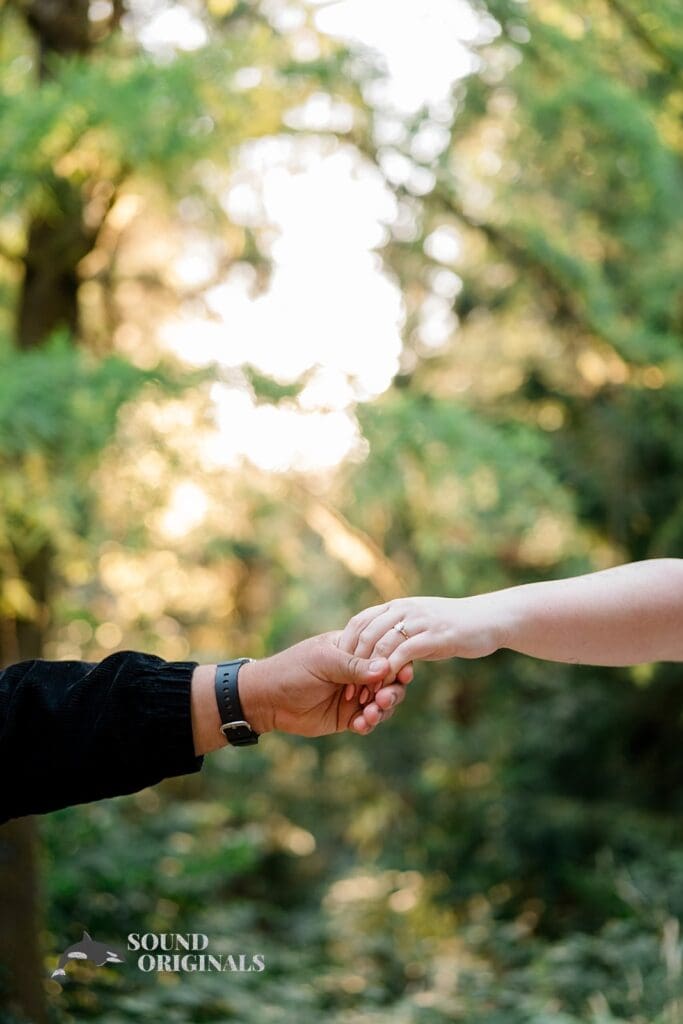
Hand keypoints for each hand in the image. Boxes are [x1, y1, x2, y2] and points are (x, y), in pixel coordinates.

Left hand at [191, 631, 407, 753]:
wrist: (266, 700)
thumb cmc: (292, 671)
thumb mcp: (323, 663)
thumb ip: (353, 666)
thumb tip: (386, 667)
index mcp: (353, 650)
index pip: (385, 654)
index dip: (397, 664)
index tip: (403, 673)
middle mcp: (357, 672)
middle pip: (390, 681)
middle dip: (392, 691)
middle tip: (382, 699)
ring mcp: (354, 695)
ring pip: (382, 703)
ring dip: (382, 710)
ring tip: (369, 714)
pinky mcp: (347, 716)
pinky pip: (368, 721)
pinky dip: (368, 723)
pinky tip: (359, 725)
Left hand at [340, 595, 508, 685]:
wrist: (489, 619)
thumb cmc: (453, 625)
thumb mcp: (420, 624)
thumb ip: (398, 632)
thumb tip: (377, 650)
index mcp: (396, 606)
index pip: (359, 622)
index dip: (346, 647)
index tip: (337, 672)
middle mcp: (403, 609)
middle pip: (364, 634)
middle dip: (352, 665)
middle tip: (347, 692)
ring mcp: (418, 621)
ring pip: (381, 645)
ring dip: (370, 674)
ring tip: (365, 696)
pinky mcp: (434, 635)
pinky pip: (404, 653)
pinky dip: (390, 671)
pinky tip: (387, 689)